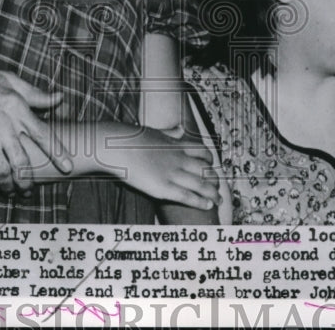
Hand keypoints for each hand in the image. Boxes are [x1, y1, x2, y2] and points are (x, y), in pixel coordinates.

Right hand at [0, 57, 71, 194]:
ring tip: (11, 193)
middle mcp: (4, 125)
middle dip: (28, 180)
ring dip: (8, 186)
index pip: (43, 134)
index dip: (57, 153)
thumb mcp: (10, 80)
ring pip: (1, 170)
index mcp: (17, 108)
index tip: (67, 166)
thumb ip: (36, 94)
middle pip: (22, 161)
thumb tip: (59, 97)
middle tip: (29, 190)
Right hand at [97, 123, 219, 209]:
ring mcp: (172, 173)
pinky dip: (201, 201)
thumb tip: (180, 128)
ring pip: (201, 184)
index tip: (212, 168)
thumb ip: (169, 132)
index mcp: (176, 144)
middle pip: (205, 170)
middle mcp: (178, 159)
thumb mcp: (154, 131)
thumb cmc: (130, 139)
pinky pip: (187, 196)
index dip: (210, 162)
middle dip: (215, 180)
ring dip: (213, 193)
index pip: (203, 152)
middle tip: (219, 188)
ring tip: (218, 201)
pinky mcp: (163, 188)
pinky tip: (208, 205)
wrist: (115, 147)